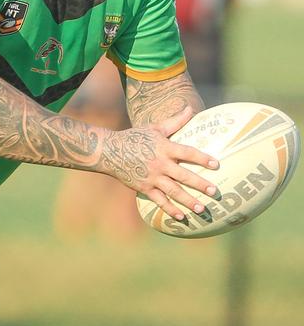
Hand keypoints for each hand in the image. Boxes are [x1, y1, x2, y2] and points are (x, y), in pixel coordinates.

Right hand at [103, 106, 219, 220]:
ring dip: (188, 201)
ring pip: (173, 191)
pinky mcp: (144, 188)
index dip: (202, 158)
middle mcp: (160, 164)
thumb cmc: (134, 137)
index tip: (216, 165)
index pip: (187, 153)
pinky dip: (170, 209)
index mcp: (164, 148)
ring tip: (202, 208)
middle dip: (200, 184)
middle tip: (214, 192)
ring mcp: (152, 178)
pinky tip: (182, 217)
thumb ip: (175, 122)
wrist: (109, 152)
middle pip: (183, 175)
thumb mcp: (155, 128)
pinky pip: (159, 201)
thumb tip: (191, 108)